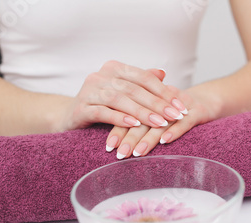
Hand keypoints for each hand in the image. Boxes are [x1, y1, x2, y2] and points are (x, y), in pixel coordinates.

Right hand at [56, 61, 187, 131]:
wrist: (70, 117)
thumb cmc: (102, 104)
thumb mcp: (123, 92)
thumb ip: (141, 81)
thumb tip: (163, 73)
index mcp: (114, 68)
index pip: (144, 78)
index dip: (164, 91)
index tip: (181, 106)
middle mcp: (101, 76)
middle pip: (135, 89)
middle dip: (158, 104)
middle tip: (176, 116)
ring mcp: (89, 91)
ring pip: (120, 100)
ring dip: (143, 112)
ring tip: (160, 123)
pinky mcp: (81, 108)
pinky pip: (103, 112)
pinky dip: (120, 119)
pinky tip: (134, 126)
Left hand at [106, 86, 216, 158]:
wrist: (209, 99)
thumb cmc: (177, 111)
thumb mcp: (157, 113)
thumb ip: (137, 120)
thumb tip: (113, 142)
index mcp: (151, 98)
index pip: (131, 113)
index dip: (119, 129)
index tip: (109, 146)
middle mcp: (164, 100)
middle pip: (144, 119)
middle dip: (130, 138)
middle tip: (120, 154)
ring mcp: (181, 105)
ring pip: (162, 122)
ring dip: (149, 139)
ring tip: (138, 153)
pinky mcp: (198, 111)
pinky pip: (185, 122)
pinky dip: (174, 131)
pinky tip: (165, 141)